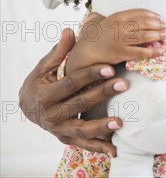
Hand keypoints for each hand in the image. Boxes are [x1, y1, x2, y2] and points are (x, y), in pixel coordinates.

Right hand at [18, 28, 128, 156]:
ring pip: (81, 129)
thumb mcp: (44, 68)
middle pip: (80, 104)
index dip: (90, 75)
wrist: (26, 108)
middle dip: (103, 94)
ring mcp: (58, 129)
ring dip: (101, 127)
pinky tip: (115, 149)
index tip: (109, 67)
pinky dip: (99, 148)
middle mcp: (50, 114)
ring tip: (119, 122)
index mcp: (45, 95)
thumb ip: (58, 52)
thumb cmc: (39, 83)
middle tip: (124, 83)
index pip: (71, 83)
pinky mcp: (65, 138)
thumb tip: (69, 31)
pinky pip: (84, 145)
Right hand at [67, 9, 165, 73]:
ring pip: (145, 36)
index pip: (140, 12)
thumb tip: (139, 15)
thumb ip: (122, 17)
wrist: (86, 51)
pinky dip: (153, 51)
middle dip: (159, 25)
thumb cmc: (98, 36)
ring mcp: (121, 39)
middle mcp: (120, 26)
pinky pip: (141, 51)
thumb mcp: (109, 21)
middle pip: (145, 23)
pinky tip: (162, 50)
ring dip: (160, 35)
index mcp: (118, 16)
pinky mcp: (121, 52)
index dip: (153, 15)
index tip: (162, 18)